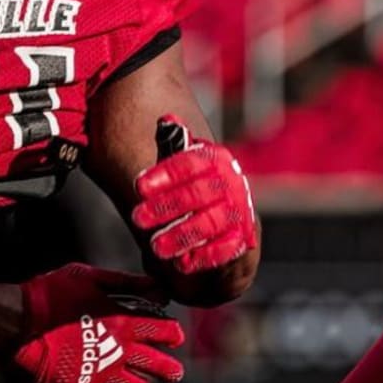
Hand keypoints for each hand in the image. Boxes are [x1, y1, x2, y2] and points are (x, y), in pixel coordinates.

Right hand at [13, 263, 184, 382]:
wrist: (22, 320)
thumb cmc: (53, 293)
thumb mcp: (89, 277)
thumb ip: (125, 283)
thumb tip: (157, 287)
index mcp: (124, 322)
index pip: (165, 332)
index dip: (172, 333)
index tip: (171, 334)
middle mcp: (121, 352)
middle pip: (161, 366)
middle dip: (170, 368)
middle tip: (171, 369)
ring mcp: (104, 374)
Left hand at [133, 115, 256, 273]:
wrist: (229, 226)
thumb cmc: (195, 193)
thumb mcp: (183, 169)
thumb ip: (172, 148)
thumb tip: (167, 120)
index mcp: (215, 160)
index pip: (191, 161)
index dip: (165, 174)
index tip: (138, 186)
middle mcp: (232, 184)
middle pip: (199, 193)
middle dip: (166, 207)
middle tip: (137, 218)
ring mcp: (240, 212)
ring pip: (211, 222)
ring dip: (182, 235)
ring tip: (156, 246)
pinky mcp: (246, 241)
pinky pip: (228, 249)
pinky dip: (206, 256)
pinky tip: (184, 263)